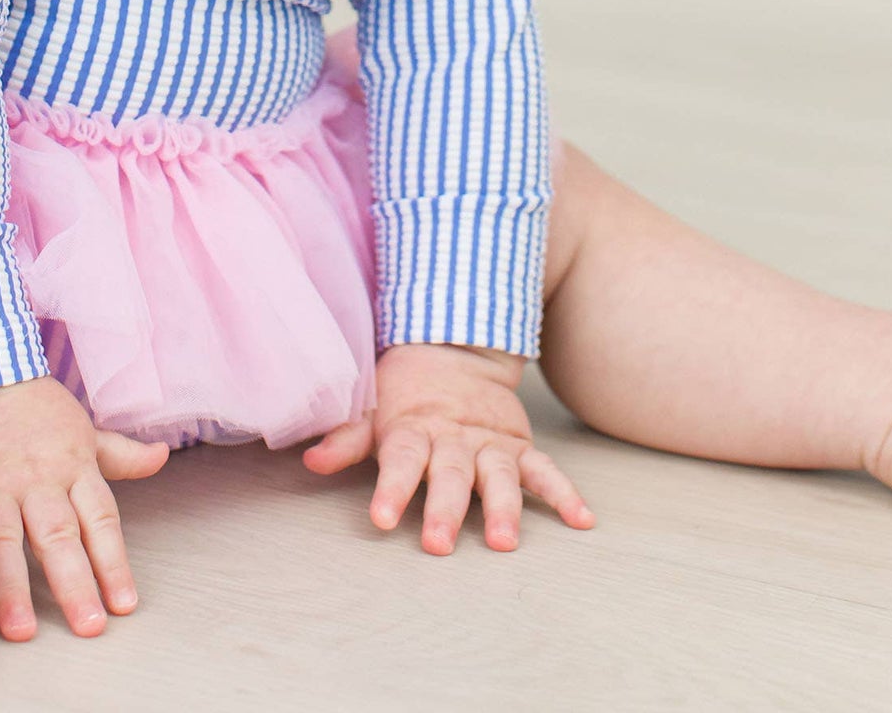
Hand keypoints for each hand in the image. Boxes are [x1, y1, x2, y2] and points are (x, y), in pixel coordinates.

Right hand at [0, 376, 167, 639]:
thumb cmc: (30, 407)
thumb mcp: (81, 428)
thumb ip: (119, 454)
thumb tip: (162, 456)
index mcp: (71, 468)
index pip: (100, 521)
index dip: (114, 563)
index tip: (124, 605)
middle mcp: (34, 481)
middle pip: (59, 536)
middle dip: (75, 583)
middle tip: (88, 626)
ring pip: (3, 540)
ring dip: (12, 587)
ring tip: (22, 631)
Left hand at [302, 342, 593, 553]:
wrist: (451, 348)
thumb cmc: (403, 392)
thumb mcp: (369, 408)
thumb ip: (345, 437)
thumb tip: (310, 459)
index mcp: (413, 430)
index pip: (400, 461)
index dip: (389, 488)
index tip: (380, 518)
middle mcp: (453, 439)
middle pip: (448, 475)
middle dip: (443, 509)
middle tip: (437, 543)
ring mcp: (489, 444)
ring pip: (497, 476)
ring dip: (501, 508)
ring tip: (504, 541)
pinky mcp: (518, 446)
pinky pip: (544, 470)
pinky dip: (564, 493)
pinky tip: (582, 519)